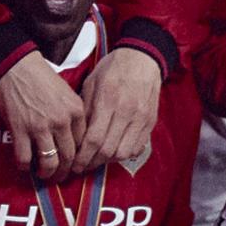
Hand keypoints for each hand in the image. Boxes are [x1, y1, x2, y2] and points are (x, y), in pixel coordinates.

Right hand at [0, 55, 85, 181]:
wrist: (15, 66)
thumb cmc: (41, 77)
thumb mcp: (67, 93)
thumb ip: (73, 115)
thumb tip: (74, 140)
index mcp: (76, 112)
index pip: (83, 144)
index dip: (79, 159)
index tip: (74, 165)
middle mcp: (62, 121)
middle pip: (68, 158)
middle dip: (64, 172)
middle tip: (59, 177)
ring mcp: (41, 127)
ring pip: (49, 163)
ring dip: (46, 174)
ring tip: (43, 175)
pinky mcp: (20, 130)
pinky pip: (24, 158)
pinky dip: (24, 166)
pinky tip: (24, 166)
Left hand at [72, 48, 161, 172]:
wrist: (142, 58)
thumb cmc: (113, 68)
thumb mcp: (92, 83)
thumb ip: (85, 110)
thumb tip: (77, 136)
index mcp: (108, 100)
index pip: (94, 139)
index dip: (83, 157)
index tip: (74, 165)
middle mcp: (127, 111)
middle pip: (108, 150)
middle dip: (93, 163)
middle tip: (82, 167)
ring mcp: (141, 118)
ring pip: (124, 152)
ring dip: (109, 160)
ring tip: (98, 159)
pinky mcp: (151, 122)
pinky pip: (138, 147)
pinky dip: (125, 154)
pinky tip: (115, 151)